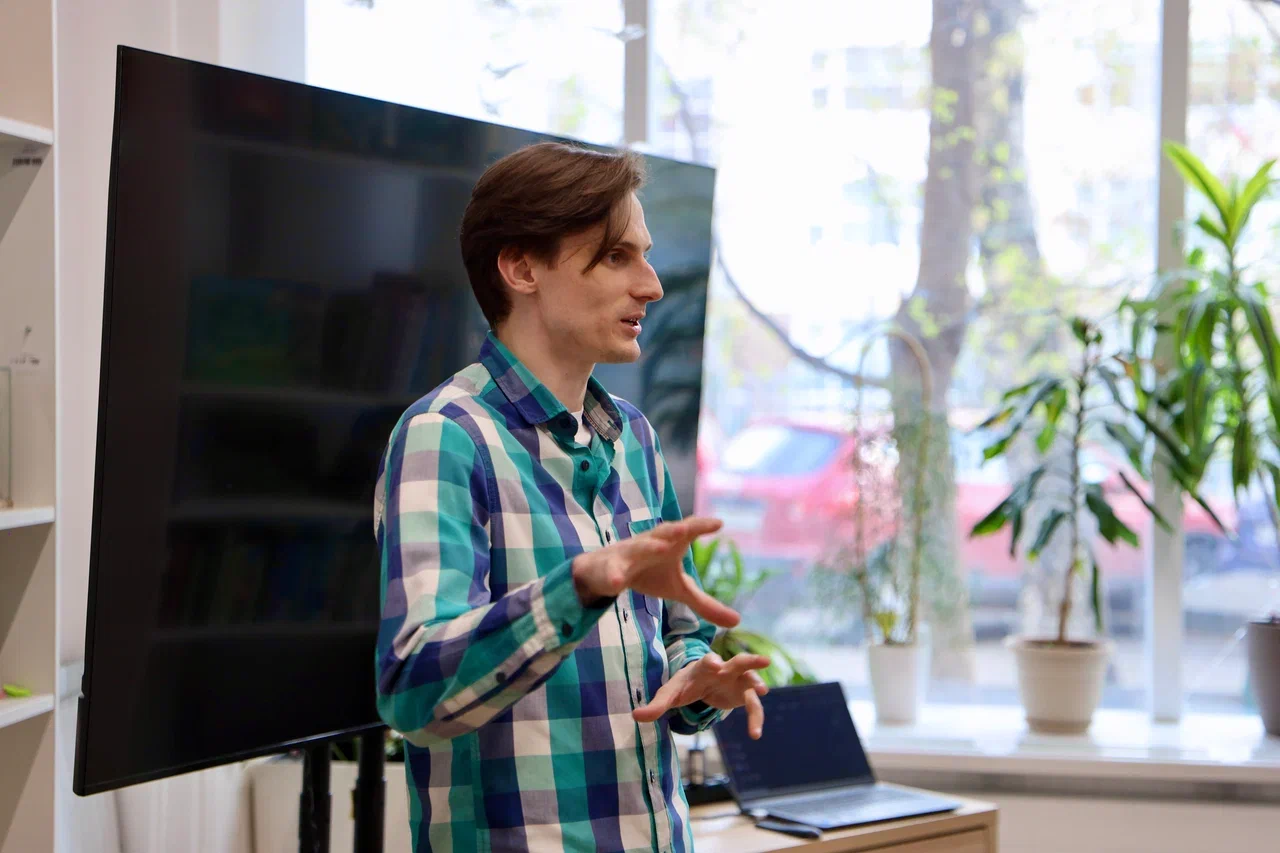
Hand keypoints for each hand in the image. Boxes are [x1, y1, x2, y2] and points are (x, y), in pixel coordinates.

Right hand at [572, 516, 739, 627]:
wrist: (607, 571)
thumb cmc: (649, 573)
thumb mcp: (678, 589)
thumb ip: (704, 602)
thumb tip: (737, 621)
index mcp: (669, 544)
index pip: (687, 531)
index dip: (701, 526)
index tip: (719, 523)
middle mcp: (650, 543)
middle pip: (663, 533)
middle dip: (674, 530)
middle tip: (686, 529)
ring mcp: (629, 554)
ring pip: (638, 547)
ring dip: (649, 546)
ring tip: (661, 548)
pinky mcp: (611, 568)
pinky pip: (613, 571)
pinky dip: (614, 575)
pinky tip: (618, 582)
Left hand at [632, 652, 769, 737]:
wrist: (699, 685)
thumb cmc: (683, 686)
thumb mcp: (669, 694)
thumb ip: (655, 706)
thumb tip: (635, 716)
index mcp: (704, 667)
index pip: (708, 661)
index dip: (712, 662)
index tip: (716, 665)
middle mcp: (724, 670)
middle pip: (738, 662)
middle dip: (750, 660)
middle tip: (763, 660)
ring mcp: (737, 681)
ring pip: (751, 682)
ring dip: (758, 686)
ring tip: (763, 692)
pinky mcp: (744, 695)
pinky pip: (753, 706)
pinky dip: (756, 718)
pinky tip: (755, 734)